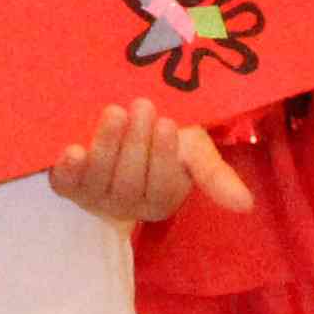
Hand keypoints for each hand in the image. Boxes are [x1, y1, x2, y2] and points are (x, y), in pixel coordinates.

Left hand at [54, 99, 249, 222]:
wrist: (119, 126)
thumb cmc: (160, 138)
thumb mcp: (192, 148)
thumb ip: (215, 173)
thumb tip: (247, 206)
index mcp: (161, 200)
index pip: (163, 186)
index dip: (163, 156)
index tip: (166, 123)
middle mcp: (128, 206)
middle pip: (131, 183)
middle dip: (136, 144)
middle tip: (142, 107)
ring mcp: (95, 199)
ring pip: (100, 181)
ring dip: (107, 146)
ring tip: (114, 112)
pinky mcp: (67, 187)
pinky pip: (66, 184)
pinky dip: (68, 169)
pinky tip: (74, 149)